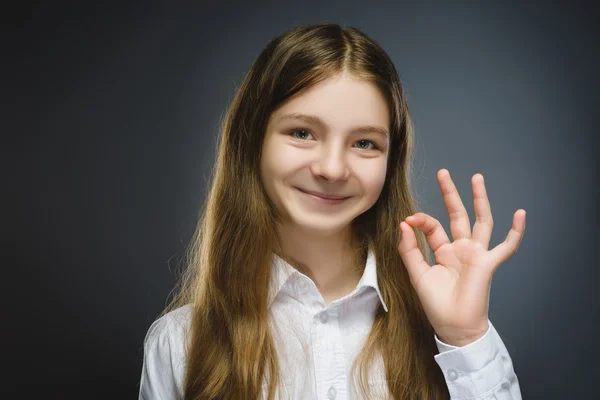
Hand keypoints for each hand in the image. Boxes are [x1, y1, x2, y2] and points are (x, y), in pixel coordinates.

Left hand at [398, 169, 525, 346]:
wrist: (453, 326)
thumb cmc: (436, 304)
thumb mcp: (417, 274)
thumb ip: (409, 250)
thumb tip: (404, 224)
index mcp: (443, 251)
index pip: (433, 226)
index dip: (420, 220)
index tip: (408, 219)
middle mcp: (461, 249)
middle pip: (457, 215)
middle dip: (451, 194)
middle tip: (443, 173)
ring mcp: (476, 254)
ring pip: (481, 221)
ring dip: (479, 200)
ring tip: (476, 178)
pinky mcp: (488, 264)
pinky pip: (506, 247)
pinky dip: (515, 231)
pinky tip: (520, 214)